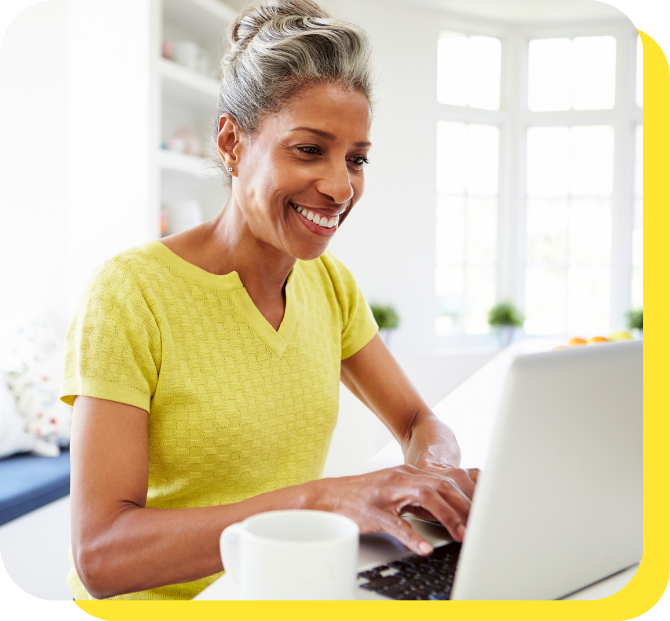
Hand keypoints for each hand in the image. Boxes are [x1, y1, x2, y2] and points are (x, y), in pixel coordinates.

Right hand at [308, 465, 477, 555]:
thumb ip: (421, 495)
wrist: (330, 495)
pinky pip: (396, 523)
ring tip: (461, 536)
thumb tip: (451, 508)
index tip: (486, 513)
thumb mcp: (397, 490)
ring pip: (425, 498)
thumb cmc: (365, 496)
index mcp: (409, 474)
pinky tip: (424, 548)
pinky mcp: (373, 511)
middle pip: (442, 486)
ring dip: (447, 517)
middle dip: (465, 507)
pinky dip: (412, 536)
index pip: (447, 481)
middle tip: (481, 528)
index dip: (469, 497)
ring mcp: (387, 493)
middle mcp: (401, 478)